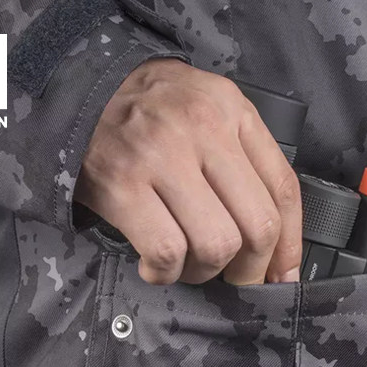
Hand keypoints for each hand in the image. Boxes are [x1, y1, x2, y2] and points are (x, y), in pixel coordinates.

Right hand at [74, 58, 301, 285]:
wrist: (77, 90)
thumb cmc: (149, 112)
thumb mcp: (208, 113)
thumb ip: (246, 166)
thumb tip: (277, 251)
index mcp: (232, 111)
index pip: (283, 189)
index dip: (289, 245)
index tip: (281, 275)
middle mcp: (202, 129)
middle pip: (257, 226)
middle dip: (250, 268)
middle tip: (233, 276)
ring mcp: (161, 156)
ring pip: (216, 245)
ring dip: (204, 272)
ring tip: (187, 263)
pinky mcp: (122, 185)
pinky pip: (166, 252)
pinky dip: (166, 273)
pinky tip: (157, 266)